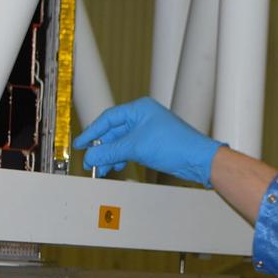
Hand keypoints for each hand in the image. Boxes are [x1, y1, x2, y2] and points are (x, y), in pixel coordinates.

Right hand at [74, 98, 223, 186]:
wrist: (197, 159)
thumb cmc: (175, 144)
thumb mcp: (136, 147)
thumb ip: (111, 152)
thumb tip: (91, 156)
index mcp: (139, 109)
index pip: (108, 118)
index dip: (92, 132)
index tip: (80, 144)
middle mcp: (143, 117)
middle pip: (113, 131)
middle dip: (101, 148)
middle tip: (90, 161)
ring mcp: (147, 131)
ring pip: (121, 142)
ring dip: (110, 156)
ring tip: (102, 169)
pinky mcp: (152, 144)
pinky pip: (130, 149)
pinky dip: (122, 158)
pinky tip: (117, 167)